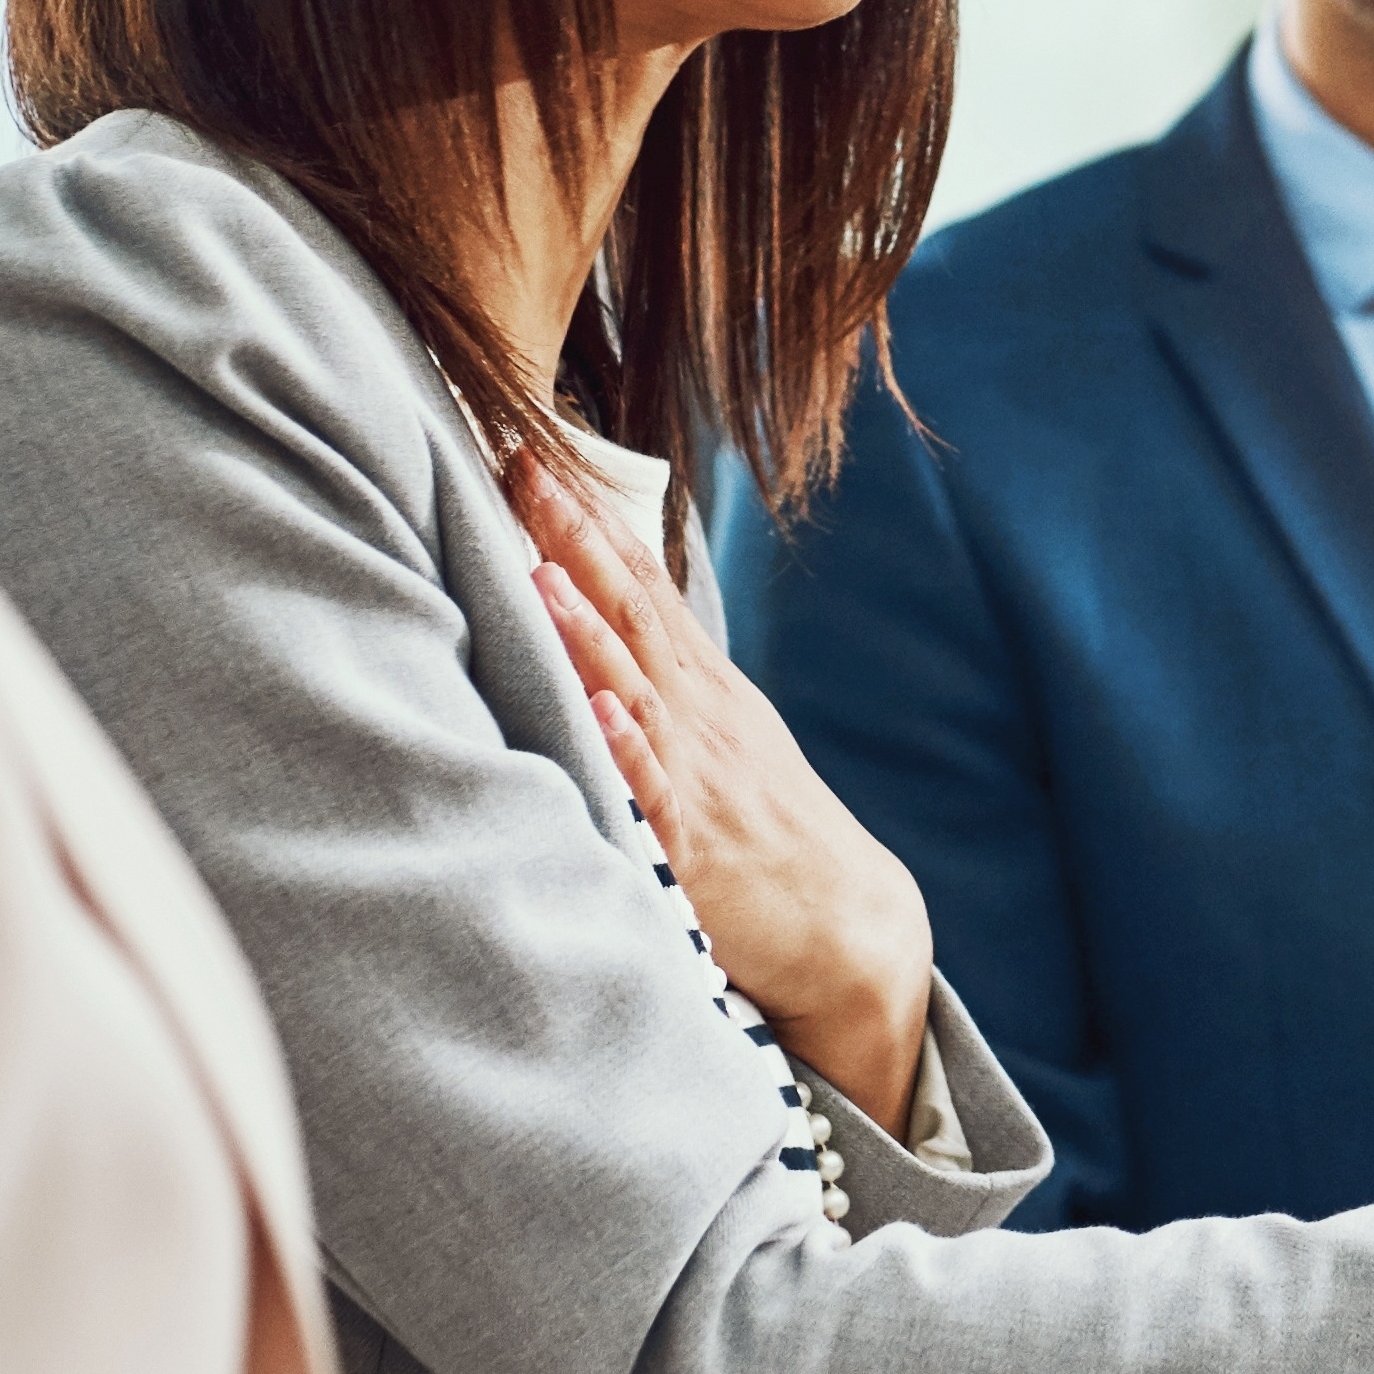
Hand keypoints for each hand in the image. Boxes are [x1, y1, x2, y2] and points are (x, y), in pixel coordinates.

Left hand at [508, 441, 933, 1131]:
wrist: (849, 923)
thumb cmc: (769, 829)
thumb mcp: (720, 734)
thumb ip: (661, 676)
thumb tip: (598, 610)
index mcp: (699, 688)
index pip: (639, 582)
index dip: (588, 516)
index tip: (532, 450)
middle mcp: (699, 717)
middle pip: (633, 612)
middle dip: (576, 540)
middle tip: (523, 469)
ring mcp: (700, 777)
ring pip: (638, 690)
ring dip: (590, 633)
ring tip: (543, 573)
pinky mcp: (696, 849)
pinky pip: (659, 797)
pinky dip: (633, 754)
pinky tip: (608, 716)